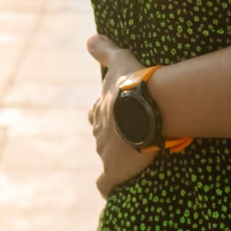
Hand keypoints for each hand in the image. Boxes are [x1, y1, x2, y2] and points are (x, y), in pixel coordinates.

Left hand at [86, 34, 153, 195]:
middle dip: (113, 139)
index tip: (117, 117)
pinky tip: (113, 192)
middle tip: (131, 140)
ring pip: (106, 158)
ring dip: (117, 160)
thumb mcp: (119, 60)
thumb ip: (105, 50)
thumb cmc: (131, 84)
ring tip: (134, 163)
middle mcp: (98, 133)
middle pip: (103, 137)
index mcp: (99, 111)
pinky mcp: (113, 171)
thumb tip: (90, 38)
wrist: (140, 109)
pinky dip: (108, 188)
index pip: (98, 114)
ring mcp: (104, 153)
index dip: (106, 115)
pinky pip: (106, 185)